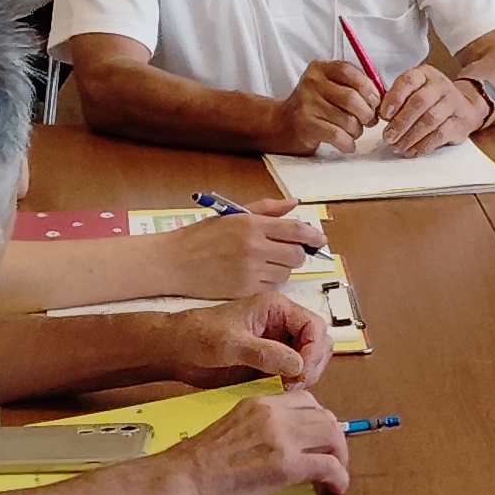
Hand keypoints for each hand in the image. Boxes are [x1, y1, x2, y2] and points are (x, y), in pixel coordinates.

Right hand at [160, 199, 323, 298]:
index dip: (313, 235)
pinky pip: (272, 286)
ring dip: (283, 268)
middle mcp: (254, 247)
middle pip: (296, 254)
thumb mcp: (232, 215)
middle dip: (297, 253)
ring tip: (264, 261)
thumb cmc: (201, 237)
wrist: (174, 262)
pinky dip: (270, 281)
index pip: (296, 230)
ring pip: (286, 272)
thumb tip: (294, 203)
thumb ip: (267, 209)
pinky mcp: (245, 290)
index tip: (319, 238)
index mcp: (251, 224)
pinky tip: (254, 274)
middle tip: (287, 251)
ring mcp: (250, 271)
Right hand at [163, 388, 354, 494]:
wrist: (184, 478)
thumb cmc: (199, 461)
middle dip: (335, 439)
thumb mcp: (233, 427)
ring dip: (340, 456)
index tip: (318, 439)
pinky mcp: (287, 465)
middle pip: (325, 416)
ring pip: (333, 436)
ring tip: (336, 473)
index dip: (319, 421)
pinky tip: (335, 489)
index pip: (306, 401)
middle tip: (333, 458)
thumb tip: (283, 442)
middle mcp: (274, 414)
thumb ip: (261, 427)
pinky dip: (339, 478)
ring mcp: (282, 437)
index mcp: (259, 403)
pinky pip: (329, 466)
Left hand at [167, 291, 334, 386]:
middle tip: (294, 383)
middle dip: (312, 365)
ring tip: (285, 388)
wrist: (177, 351)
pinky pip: (294, 374)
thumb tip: (298, 364)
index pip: (315, 325)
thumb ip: (265, 353)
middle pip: (318, 344)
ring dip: (305, 376)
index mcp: (277, 309)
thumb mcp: (231, 343)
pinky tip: (278, 391)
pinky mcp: (271, 363)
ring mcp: (277, 345)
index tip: (302, 370)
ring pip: (309, 361)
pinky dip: (293, 384)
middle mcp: (282, 325)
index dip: (314, 349)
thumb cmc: (198, 336)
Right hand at [277, 61, 379, 157]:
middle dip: (367, 113)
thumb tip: (382, 97)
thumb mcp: (328, 87)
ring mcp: (306, 104)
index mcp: (320, 69)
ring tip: (354, 132)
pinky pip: (337, 135)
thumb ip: (352, 86)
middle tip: (370, 121)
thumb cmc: (314, 106)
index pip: (349, 71)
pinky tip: (348, 144)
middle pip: (351, 97)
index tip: (376, 101)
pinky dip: (348, 143)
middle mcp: (311, 83)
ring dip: (357, 130)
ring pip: (346, 119)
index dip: (368, 88)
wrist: (281, 125)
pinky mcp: (305, 125)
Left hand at [371, 62, 476, 156]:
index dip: (394, 98)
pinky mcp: (460, 123)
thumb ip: (397, 99)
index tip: (383, 115)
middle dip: (401, 122)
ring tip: (397, 146)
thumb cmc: (431, 100)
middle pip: (420, 102)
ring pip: (430, 120)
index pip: (409, 81)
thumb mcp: (414, 91)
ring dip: (410, 136)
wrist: (465, 106)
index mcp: (425, 75)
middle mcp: (440, 86)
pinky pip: (440, 135)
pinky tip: (412, 150)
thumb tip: (379, 115)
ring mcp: (453, 103)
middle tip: (388, 136)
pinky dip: (423, 145)